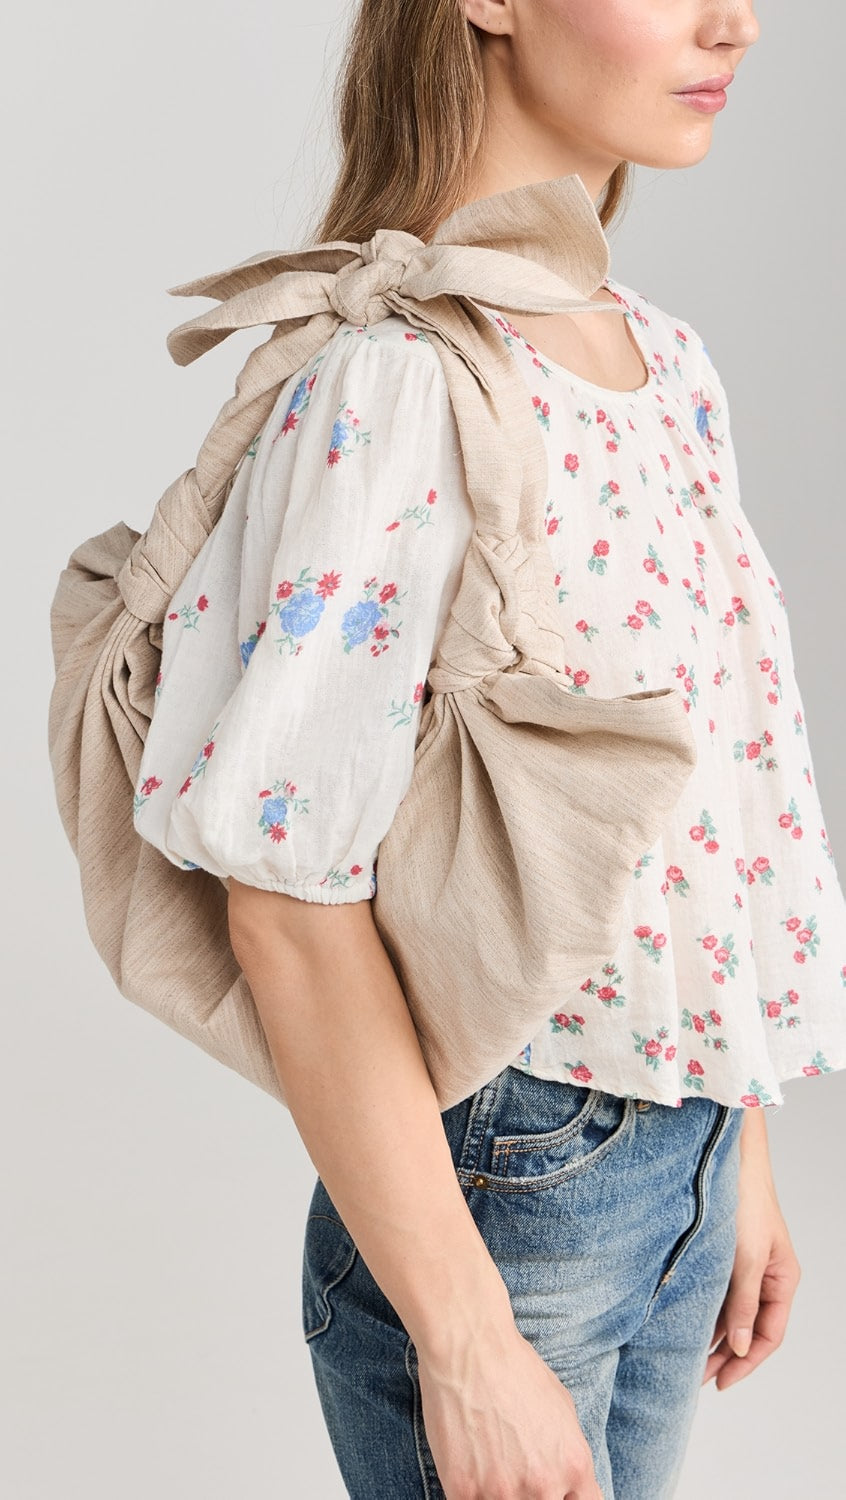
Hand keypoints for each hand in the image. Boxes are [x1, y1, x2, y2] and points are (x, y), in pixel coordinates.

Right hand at [417, 1315, 603, 1498]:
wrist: (470, 1348)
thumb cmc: (516, 1369)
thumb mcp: (563, 1409)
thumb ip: (570, 1455)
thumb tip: (568, 1485)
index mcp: (574, 1466)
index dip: (566, 1499)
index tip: (552, 1490)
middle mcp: (544, 1486)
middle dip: (532, 1493)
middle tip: (514, 1465)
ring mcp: (503, 1493)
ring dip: (498, 1492)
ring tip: (489, 1460)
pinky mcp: (464, 1491)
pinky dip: (469, 1490)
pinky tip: (467, 1461)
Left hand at [701, 1119, 800, 1390]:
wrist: (727, 1159)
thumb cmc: (744, 1201)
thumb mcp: (745, 1256)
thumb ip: (744, 1302)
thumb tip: (740, 1346)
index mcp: (783, 1280)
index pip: (770, 1335)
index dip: (747, 1362)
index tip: (722, 1382)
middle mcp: (766, 1277)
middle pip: (750, 1329)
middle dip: (726, 1356)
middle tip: (697, 1379)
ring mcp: (746, 1267)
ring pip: (733, 1314)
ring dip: (714, 1337)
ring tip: (689, 1361)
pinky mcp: (725, 1255)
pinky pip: (719, 1294)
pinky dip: (706, 1312)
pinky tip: (688, 1325)